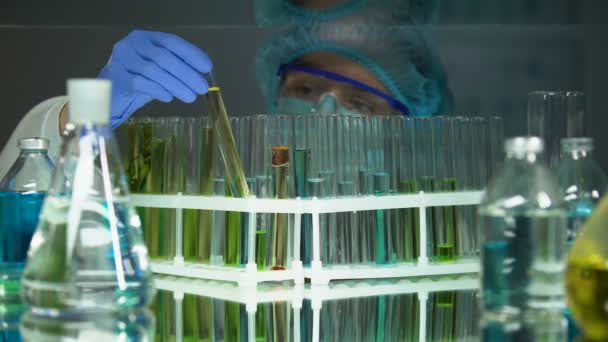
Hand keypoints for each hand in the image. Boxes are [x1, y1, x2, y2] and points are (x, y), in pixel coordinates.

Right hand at [98, 30, 212, 127]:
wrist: (110, 93)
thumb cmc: (139, 80)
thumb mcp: (160, 70)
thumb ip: (177, 67)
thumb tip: (203, 74)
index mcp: (146, 37)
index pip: (172, 42)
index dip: (191, 54)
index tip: (207, 67)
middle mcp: (132, 44)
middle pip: (164, 57)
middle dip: (186, 73)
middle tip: (202, 88)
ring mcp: (122, 59)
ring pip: (154, 71)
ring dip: (176, 85)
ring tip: (190, 97)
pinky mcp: (116, 76)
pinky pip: (141, 83)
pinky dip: (158, 90)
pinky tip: (169, 98)